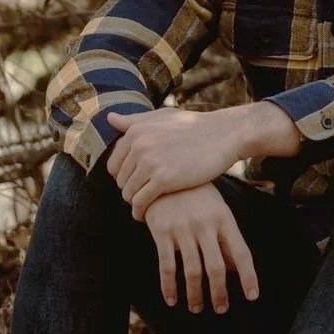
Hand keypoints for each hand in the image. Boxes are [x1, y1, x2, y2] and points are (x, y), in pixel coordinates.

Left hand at [105, 105, 249, 213]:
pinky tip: (146, 216)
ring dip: (136, 203)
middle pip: (121, 180)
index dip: (123, 177)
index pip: (114, 165)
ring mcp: (151, 163)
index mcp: (135, 132)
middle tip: (144, 196)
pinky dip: (140, 212)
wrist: (224, 135)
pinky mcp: (164, 179)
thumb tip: (109, 118)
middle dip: (130, 190)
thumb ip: (134, 120)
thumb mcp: (163, 117)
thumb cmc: (195, 126)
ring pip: (129, 193)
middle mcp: (139, 146)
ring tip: (146, 206)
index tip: (136, 184)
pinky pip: (141, 202)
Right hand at [143, 183, 259, 313]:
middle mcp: (206, 226)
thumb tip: (236, 270)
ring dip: (195, 294)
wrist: (165, 174)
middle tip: (221, 309)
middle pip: (216, 268)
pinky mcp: (162, 232)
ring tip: (197, 309)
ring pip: (192, 271)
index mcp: (225, 221)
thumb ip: (226, 240)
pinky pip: (167, 265)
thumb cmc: (197, 197)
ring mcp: (184, 229)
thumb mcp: (217, 212)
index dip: (248, 277)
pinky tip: (172, 300)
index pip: (242, 253)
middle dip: (219, 293)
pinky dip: (169, 286)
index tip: (252, 296)